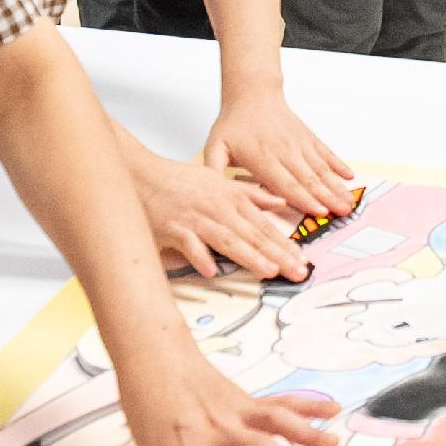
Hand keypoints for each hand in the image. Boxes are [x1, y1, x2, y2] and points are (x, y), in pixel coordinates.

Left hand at [113, 329, 340, 445]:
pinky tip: (332, 409)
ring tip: (332, 445)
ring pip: (276, 422)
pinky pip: (280, 404)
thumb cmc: (148, 410)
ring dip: (306, 433)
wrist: (155, 358)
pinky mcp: (247, 402)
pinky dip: (307, 407)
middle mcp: (219, 434)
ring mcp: (237, 414)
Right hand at [119, 125, 310, 279]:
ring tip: (269, 271)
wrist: (143, 174)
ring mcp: (196, 219)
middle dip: (278, 254)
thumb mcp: (221, 181)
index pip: (264, 225)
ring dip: (249, 256)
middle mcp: (218, 209)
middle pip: (252, 235)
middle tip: (298, 272)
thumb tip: (281, 202)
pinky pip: (189, 245)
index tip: (303, 260)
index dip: (285, 243)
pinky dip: (199, 257)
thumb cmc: (181, 181)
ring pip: (227, 239)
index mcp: (232, 198)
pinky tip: (211, 271)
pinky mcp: (173, 228)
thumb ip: (251, 194)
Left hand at [204, 87, 355, 254]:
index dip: (303, 198)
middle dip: (327, 197)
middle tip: (342, 213)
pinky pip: (326, 153)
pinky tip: (350, 177)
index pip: (285, 182)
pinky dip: (339, 165)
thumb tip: (213, 197)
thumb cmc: (233, 124)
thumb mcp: (215, 148)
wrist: (252, 93)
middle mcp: (284, 152)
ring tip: (349, 201)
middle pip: (309, 179)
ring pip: (321, 168)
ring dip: (336, 186)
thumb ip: (213, 172)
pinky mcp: (308, 138)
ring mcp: (299, 144)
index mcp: (262, 159)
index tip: (318, 210)